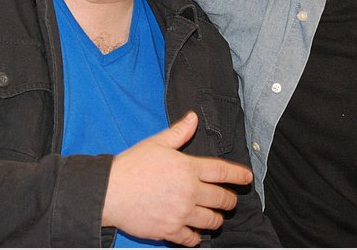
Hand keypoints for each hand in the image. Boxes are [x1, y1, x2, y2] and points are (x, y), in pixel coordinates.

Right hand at [102, 111, 251, 246]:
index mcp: (188, 168)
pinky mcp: (171, 230)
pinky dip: (196, 237)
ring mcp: (181, 213)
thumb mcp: (156, 143)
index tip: (247, 179)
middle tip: (228, 200)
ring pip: (212, 221)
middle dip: (229, 200)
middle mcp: (189, 192)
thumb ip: (178, 132)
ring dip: (216, 219)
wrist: (110, 192)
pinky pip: (192, 239)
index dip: (239, 175)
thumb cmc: (131, 166)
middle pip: (223, 199)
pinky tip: (194, 232)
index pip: (223, 172)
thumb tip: (193, 118)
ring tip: (213, 217)